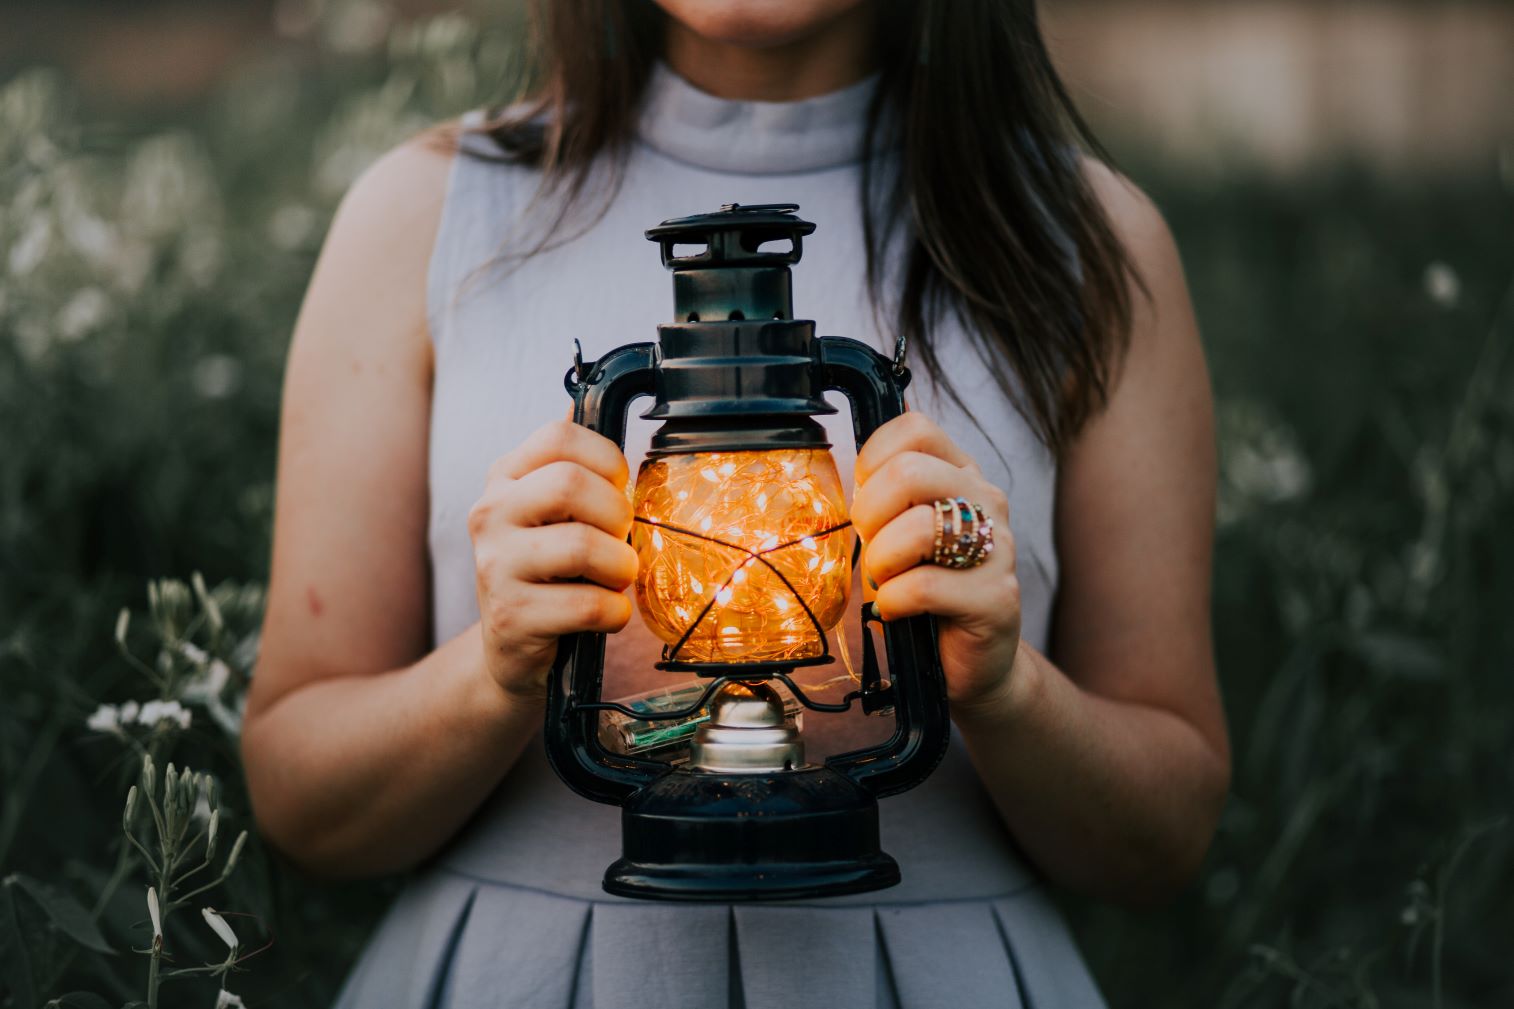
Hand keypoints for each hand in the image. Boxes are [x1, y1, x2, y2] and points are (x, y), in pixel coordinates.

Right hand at [468, 420, 638, 702]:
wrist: (514, 652)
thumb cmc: (549, 574)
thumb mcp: (553, 515)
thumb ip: (570, 467)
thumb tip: (580, 405)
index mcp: (506, 478)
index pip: (558, 437)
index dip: (606, 459)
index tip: (619, 488)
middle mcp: (490, 514)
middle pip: (571, 484)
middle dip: (616, 515)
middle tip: (622, 540)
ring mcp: (494, 565)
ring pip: (582, 546)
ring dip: (620, 568)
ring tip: (615, 580)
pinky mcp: (511, 617)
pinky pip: (588, 605)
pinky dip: (615, 612)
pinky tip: (607, 615)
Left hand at [851, 413, 1020, 710]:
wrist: (970, 662)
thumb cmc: (924, 592)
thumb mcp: (896, 533)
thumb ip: (882, 498)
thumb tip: (843, 476)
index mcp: (961, 475)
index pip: (915, 429)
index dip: (873, 461)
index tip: (866, 500)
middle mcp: (986, 501)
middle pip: (910, 472)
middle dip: (869, 513)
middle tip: (871, 546)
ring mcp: (998, 548)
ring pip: (919, 527)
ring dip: (882, 561)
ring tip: (887, 582)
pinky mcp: (996, 598)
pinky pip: (922, 586)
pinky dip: (893, 602)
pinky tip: (898, 611)